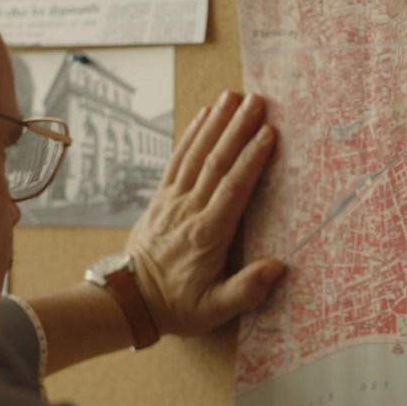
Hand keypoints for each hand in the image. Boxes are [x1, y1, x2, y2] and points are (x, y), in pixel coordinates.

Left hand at [125, 91, 283, 336]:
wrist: (129, 301)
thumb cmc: (177, 305)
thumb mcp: (214, 309)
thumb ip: (246, 289)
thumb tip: (277, 267)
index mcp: (207, 235)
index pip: (233, 189)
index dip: (251, 159)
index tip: (269, 133)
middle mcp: (189, 211)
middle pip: (217, 162)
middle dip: (238, 128)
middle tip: (257, 100)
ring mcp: (172, 200)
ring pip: (197, 154)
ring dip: (216, 123)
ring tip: (232, 96)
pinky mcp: (161, 197)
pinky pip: (178, 159)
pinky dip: (191, 135)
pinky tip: (204, 115)